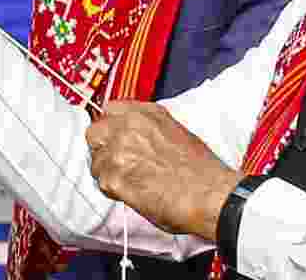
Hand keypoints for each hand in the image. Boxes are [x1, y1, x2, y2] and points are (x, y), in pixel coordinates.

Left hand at [85, 101, 239, 241]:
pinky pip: (102, 184)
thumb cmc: (202, 170)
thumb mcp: (177, 132)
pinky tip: (135, 194)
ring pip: (96, 161)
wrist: (211, 195)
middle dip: (102, 148)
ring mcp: (119, 150)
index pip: (110, 110)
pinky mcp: (115, 177)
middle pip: (95, 133)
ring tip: (132, 183)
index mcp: (146, 113)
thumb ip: (149, 129)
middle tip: (118, 163)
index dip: (112, 128)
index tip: (115, 140)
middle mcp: (129, 126)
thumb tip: (135, 138)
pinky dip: (114, 191)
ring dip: (108, 173)